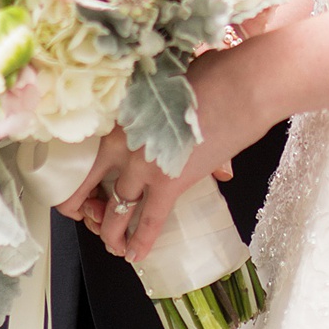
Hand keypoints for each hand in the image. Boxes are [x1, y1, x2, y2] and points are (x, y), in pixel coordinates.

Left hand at [65, 45, 272, 261]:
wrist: (245, 85)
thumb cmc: (215, 74)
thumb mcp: (175, 87)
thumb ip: (169, 112)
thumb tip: (184, 137)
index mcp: (122, 109)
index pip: (87, 146)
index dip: (84, 170)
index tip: (90, 181)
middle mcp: (123, 137)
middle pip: (87, 181)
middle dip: (83, 204)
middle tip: (90, 216)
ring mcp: (142, 162)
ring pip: (115, 208)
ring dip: (110, 230)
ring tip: (113, 243)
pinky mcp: (169, 183)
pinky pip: (148, 220)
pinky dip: (140, 241)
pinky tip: (134, 255)